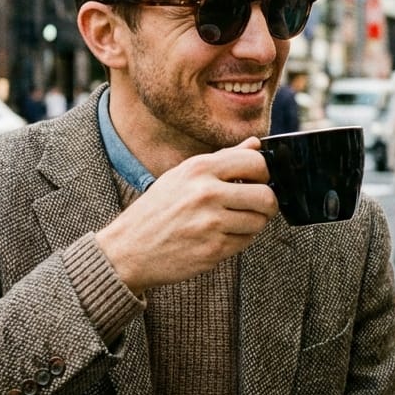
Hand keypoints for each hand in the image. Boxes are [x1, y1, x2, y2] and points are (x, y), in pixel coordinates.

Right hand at [95, 138, 278, 294]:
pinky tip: (220, 236)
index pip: (257, 163)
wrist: (128, 249)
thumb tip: (256, 145)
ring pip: (259, 221)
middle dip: (266, 203)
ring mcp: (211, 222)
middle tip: (255, 207)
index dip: (265, 174)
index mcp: (199, 168)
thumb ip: (223, 159)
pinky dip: (239, 240)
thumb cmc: (156, 210)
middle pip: (266, 196)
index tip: (258, 181)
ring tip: (232, 222)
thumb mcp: (183, 175)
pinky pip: (245, 242)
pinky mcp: (213, 249)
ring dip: (252, 223)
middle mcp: (206, 192)